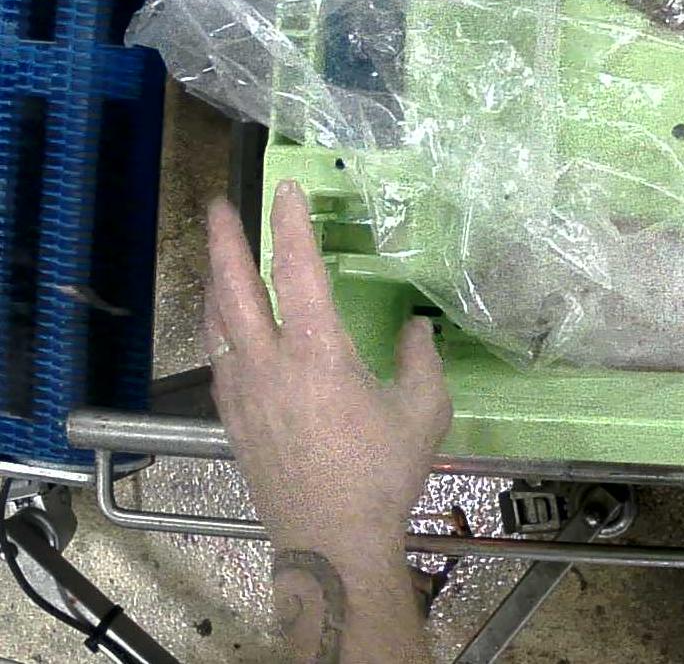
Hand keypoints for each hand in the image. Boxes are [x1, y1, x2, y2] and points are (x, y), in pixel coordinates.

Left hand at [206, 179, 450, 659]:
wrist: (331, 538)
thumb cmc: (383, 472)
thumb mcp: (424, 410)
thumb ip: (421, 360)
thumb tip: (418, 327)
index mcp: (319, 353)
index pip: (299, 273)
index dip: (291, 227)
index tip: (285, 190)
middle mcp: (272, 363)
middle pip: (236, 289)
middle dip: (227, 241)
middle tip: (221, 205)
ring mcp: (245, 392)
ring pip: (218, 322)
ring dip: (215, 279)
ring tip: (216, 251)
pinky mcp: (233, 418)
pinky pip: (217, 358)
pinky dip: (217, 325)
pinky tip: (223, 323)